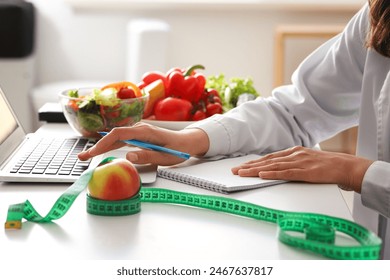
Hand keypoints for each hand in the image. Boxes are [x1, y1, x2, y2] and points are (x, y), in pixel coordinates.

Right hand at [78, 122, 208, 165]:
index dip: (104, 143)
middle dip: (98, 146)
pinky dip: (110, 146)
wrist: (187, 142)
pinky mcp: (139, 137)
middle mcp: (140, 129)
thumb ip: (147, 156)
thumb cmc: (178, 149)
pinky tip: (101, 152)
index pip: (119, 134)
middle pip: (114, 135)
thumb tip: (128, 156)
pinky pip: (121, 140)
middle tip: (83, 158)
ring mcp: (139, 132)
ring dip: (102, 146)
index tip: (94, 153)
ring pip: (116, 138)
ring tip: (87, 156)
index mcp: (145, 131)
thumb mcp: (165, 157)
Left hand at [231, 146, 373, 192]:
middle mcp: (293, 155)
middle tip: (235, 171)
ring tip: (242, 173)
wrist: (345, 166)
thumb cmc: (326, 166)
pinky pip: (286, 173)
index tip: (241, 166)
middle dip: (249, 166)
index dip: (254, 162)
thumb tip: (277, 169)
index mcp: (293, 152)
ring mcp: (299, 162)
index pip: (269, 158)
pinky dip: (273, 173)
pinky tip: (262, 174)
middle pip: (267, 161)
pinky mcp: (306, 172)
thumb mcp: (306, 161)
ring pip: (273, 166)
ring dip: (256, 170)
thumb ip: (292, 164)